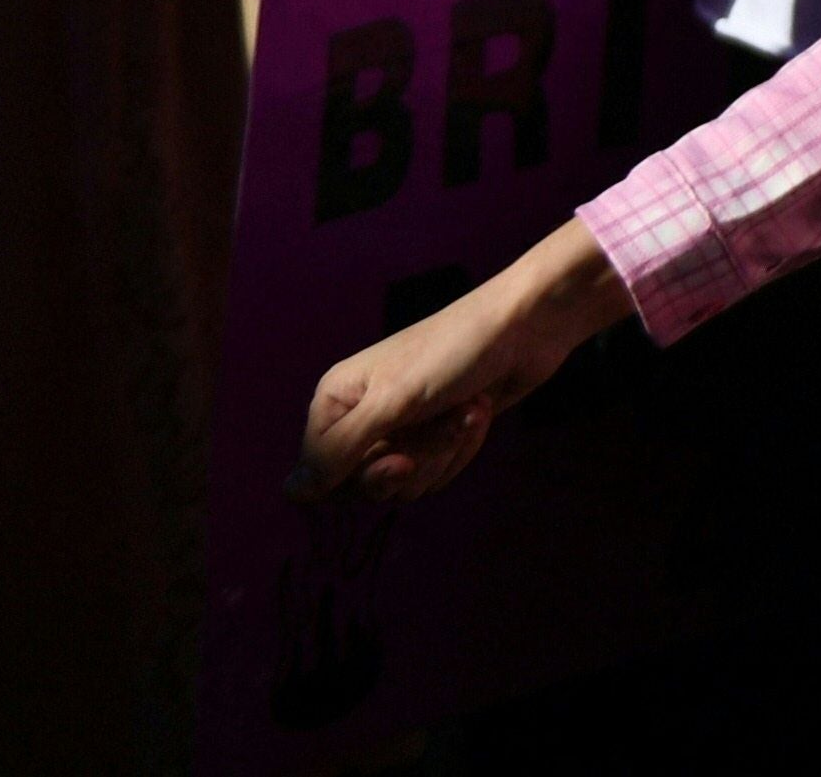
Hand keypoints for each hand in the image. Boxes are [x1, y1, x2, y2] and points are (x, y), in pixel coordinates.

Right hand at [298, 217, 635, 502]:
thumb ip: (339, 450)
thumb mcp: (393, 400)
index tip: (397, 461)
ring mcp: (402, 428)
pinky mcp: (438, 436)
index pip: (319, 478)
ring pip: (407, 484)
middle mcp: (362, 417)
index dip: (358, 479)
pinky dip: (462, 448)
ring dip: (443, 451)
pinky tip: (478, 412)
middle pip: (365, 486)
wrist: (529, 326)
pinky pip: (437, 473)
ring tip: (465, 408)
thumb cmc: (456, 352)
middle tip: (441, 428)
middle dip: (413, 463)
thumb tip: (291, 494)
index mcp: (336, 401)